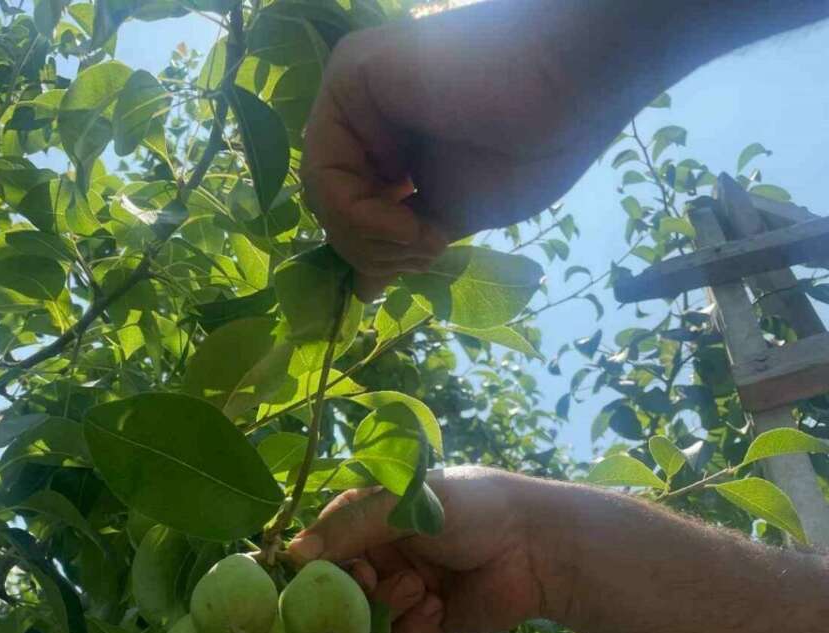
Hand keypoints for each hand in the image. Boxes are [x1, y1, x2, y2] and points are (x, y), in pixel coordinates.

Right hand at [286, 467, 552, 632]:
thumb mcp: (404, 507)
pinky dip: (410, 629)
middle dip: (355, 591)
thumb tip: (292, 555)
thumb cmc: (473, 510)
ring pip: (365, 617)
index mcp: (372, 515)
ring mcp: (402, 588)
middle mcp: (382, 551)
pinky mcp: (425, 621)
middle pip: (339, 587)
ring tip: (421, 592)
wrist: (537, 548)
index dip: (318, 562)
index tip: (321, 572)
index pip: (323, 544)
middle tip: (373, 584)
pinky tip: (437, 609)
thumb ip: (348, 529)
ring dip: (388, 609)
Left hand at [301, 0, 624, 296]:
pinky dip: (362, 218)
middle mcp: (366, 110)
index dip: (380, 252)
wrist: (574, 91)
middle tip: (428, 250)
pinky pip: (326, 172)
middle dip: (376, 251)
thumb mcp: (450, 214)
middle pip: (333, 207)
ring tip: (426, 237)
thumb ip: (402, 242)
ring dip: (374, 242)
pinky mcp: (350, 76)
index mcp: (392, 137)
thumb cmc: (533, 148)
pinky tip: (411, 221)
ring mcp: (355, 90)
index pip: (352, 211)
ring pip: (324, 197)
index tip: (429, 256)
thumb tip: (363, 290)